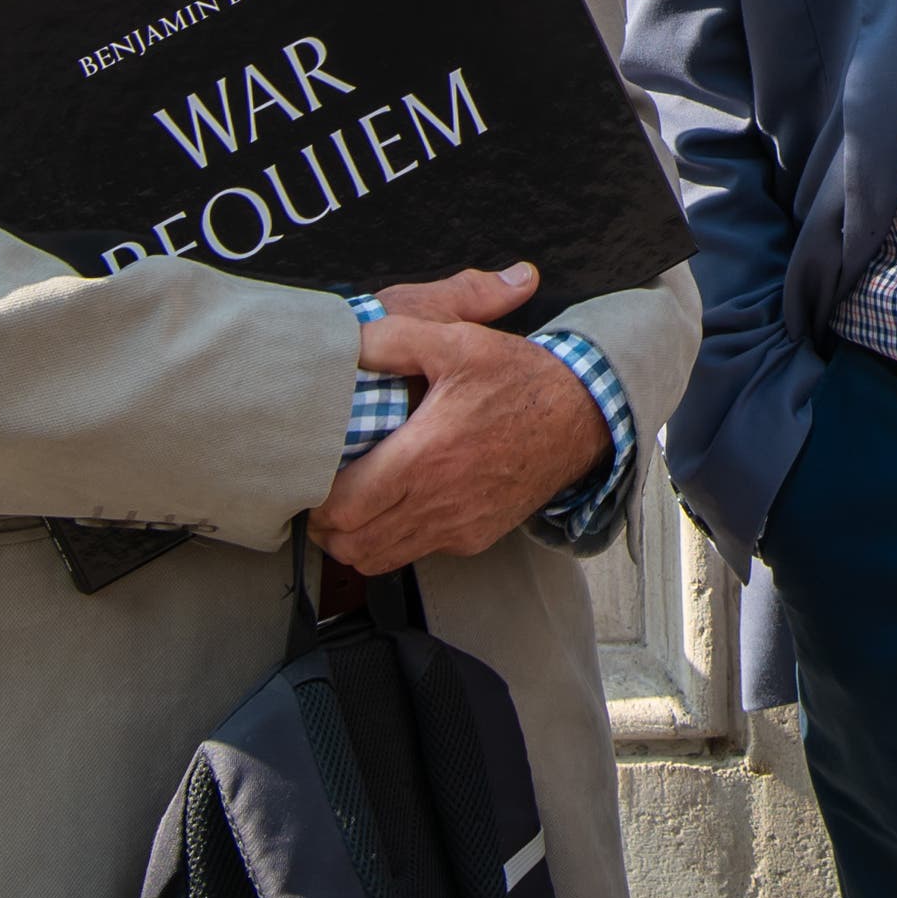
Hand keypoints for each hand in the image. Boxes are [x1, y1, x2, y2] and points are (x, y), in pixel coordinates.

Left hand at [312, 263, 606, 573]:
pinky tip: (396, 505)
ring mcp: (457, 527)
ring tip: (350, 504)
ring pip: (379, 559)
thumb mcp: (457, 341)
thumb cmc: (519, 378)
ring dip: (354, 539)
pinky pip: (417, 552)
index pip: (342, 507)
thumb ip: (393, 337)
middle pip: (350, 544)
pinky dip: (393, 539)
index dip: (314, 497)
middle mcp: (437, 503)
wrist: (583, 415)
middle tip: (321, 491)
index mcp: (423, 457)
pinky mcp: (475, 538)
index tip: (313, 472)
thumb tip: (345, 341)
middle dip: (325, 524)